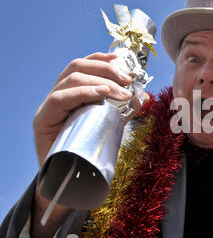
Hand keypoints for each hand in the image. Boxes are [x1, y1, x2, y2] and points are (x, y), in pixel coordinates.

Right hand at [33, 52, 146, 166]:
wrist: (69, 179)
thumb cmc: (88, 149)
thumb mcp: (110, 124)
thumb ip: (124, 109)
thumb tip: (144, 96)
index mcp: (72, 92)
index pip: (83, 65)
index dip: (101, 58)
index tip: (122, 60)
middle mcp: (58, 94)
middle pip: (78, 67)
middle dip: (106, 69)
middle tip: (128, 80)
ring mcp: (49, 105)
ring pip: (71, 78)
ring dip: (100, 81)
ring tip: (121, 92)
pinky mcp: (43, 119)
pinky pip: (60, 98)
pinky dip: (83, 92)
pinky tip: (101, 93)